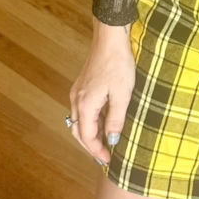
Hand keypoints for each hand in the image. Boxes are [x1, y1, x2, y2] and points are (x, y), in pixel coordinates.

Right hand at [68, 24, 135, 164]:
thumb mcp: (122, 94)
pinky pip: (83, 110)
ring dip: (90, 134)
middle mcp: (76, 100)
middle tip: (106, 156)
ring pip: (79, 121)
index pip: (87, 136)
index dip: (98, 151)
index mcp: (85, 105)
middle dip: (91, 146)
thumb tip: (112, 140)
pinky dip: (91, 121)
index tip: (109, 160)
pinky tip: (104, 122)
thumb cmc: (118, 65)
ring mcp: (78, 92)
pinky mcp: (83, 85)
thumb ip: (115, 119)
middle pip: (79, 131)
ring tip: (106, 143)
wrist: (110, 38)